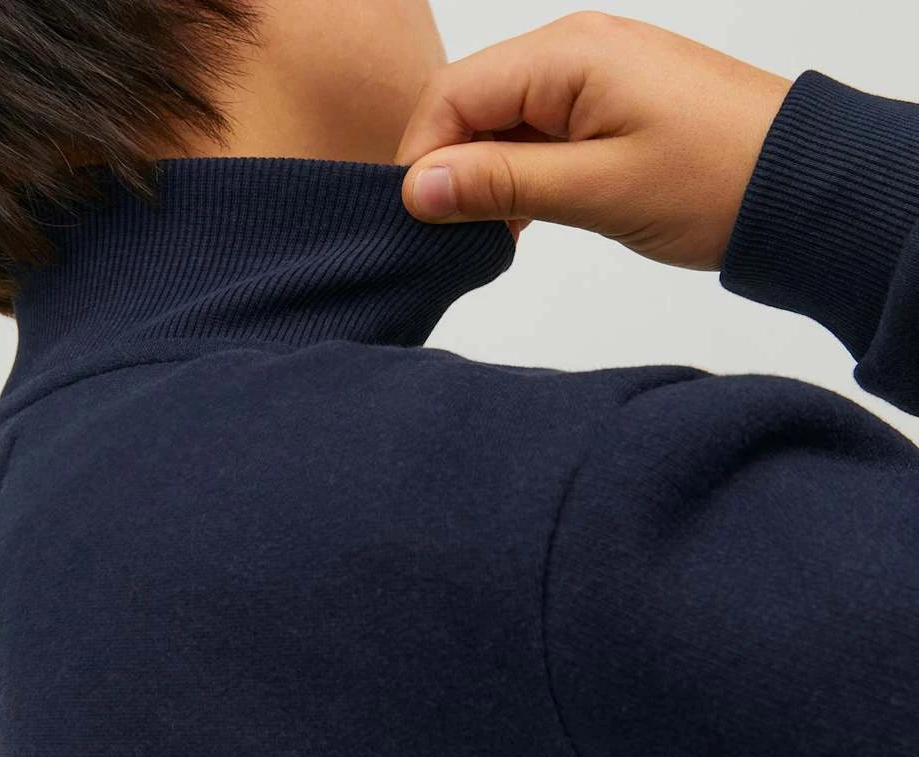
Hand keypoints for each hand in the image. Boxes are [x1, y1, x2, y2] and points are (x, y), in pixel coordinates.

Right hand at [394, 11, 793, 269]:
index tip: (419, 224)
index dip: (422, 159)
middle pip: (472, 105)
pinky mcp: (610, 107)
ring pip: (503, 123)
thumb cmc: (715, 180)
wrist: (803, 185)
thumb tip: (418, 189)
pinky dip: (522, 176)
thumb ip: (502, 183)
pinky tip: (526, 221)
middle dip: (450, 169)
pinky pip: (539, 134)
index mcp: (567, 54)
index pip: (453, 95)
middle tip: (454, 238)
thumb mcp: (597, 190)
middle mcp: (574, 51)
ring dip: (487, 177)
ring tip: (496, 236)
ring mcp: (593, 77)